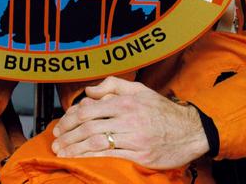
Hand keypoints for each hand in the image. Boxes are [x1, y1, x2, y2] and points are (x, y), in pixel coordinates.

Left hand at [50, 77, 209, 168]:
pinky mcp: (140, 156)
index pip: (89, 109)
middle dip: (68, 135)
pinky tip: (81, 160)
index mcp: (126, 102)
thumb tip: (89, 90)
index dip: (70, 118)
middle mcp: (128, 118)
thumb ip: (113, 86)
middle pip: (89, 126)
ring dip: (75, 149)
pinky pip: (111, 157)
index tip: (60, 125)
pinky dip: (92, 159)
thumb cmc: (163, 111)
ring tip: (62, 152)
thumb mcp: (140, 90)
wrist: (190, 131)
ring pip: (97, 143)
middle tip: (56, 141)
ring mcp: (134, 138)